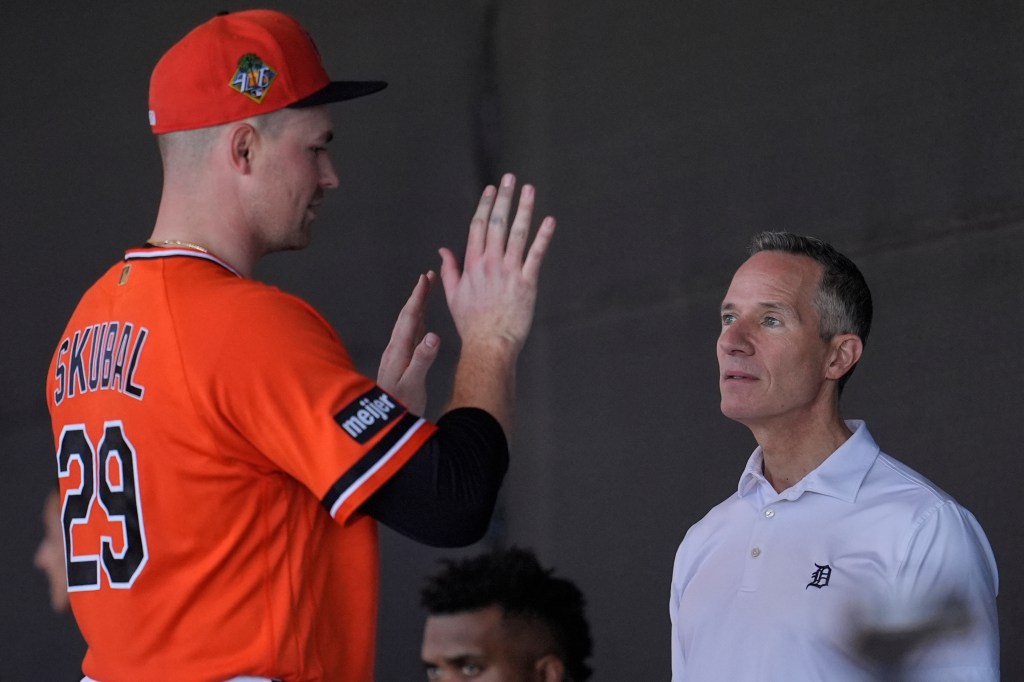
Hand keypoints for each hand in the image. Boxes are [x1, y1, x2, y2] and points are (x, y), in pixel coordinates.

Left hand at [377, 271, 440, 414]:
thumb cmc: (400, 407)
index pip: (409, 318)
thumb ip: (422, 360)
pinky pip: (411, 337)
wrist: (384, 427)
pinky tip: (423, 325)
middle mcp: (395, 350)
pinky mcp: (400, 365)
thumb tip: (433, 335)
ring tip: (427, 294)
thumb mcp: (413, 384)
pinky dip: (418, 324)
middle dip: (418, 296)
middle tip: (428, 278)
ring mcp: (397, 357)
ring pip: (409, 325)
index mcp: (398, 350)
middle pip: (407, 317)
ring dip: (418, 308)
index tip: (425, 278)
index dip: (418, 297)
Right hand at [439, 174, 555, 353]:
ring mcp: (509, 271)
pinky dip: (543, 237)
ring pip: (517, 233)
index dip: (486, 205)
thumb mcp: (453, 295)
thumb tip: (443, 250)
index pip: (478, 227)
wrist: (489, 344)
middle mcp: (490, 263)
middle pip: (497, 223)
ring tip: (529, 190)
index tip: (492, 189)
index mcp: (473, 264)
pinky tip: (549, 221)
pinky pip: (536, 255)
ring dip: (524, 209)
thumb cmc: (471, 323)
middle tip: (510, 178)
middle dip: (504, 198)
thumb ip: (449, 269)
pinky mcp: (527, 283)